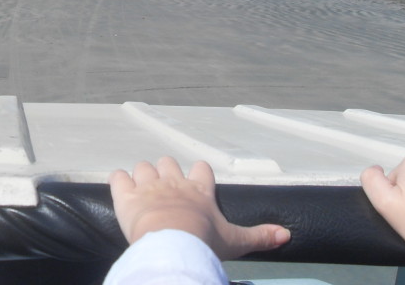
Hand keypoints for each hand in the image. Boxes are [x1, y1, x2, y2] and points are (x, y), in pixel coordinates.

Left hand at [109, 155, 289, 259]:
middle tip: (164, 187)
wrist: (173, 244)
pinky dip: (117, 180)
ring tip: (141, 189)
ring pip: (142, 166)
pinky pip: (117, 177)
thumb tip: (287, 234)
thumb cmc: (204, 242)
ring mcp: (148, 185)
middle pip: (168, 161)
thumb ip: (259, 236)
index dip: (197, 173)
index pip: (201, 169)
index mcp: (199, 190)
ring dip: (141, 175)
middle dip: (165, 170)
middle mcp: (174, 181)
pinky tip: (119, 187)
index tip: (195, 180)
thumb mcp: (235, 241)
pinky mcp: (125, 195)